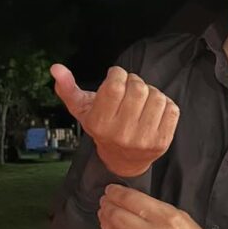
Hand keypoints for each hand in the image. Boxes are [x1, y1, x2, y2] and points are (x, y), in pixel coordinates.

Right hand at [50, 64, 179, 177]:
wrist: (123, 160)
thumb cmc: (103, 128)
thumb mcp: (82, 110)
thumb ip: (67, 88)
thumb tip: (56, 68)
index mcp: (100, 123)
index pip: (115, 85)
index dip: (118, 74)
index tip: (116, 78)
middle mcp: (121, 133)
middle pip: (138, 88)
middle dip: (135, 81)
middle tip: (130, 88)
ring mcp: (143, 139)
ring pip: (156, 96)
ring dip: (150, 92)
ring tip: (141, 100)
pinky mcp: (162, 141)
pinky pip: (171, 108)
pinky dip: (164, 104)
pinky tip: (153, 111)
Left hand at [97, 184, 212, 228]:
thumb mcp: (180, 216)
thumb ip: (155, 208)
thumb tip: (131, 201)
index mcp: (167, 219)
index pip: (133, 201)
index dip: (117, 193)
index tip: (111, 189)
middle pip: (118, 216)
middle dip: (107, 205)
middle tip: (104, 200)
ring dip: (105, 219)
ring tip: (104, 212)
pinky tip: (110, 228)